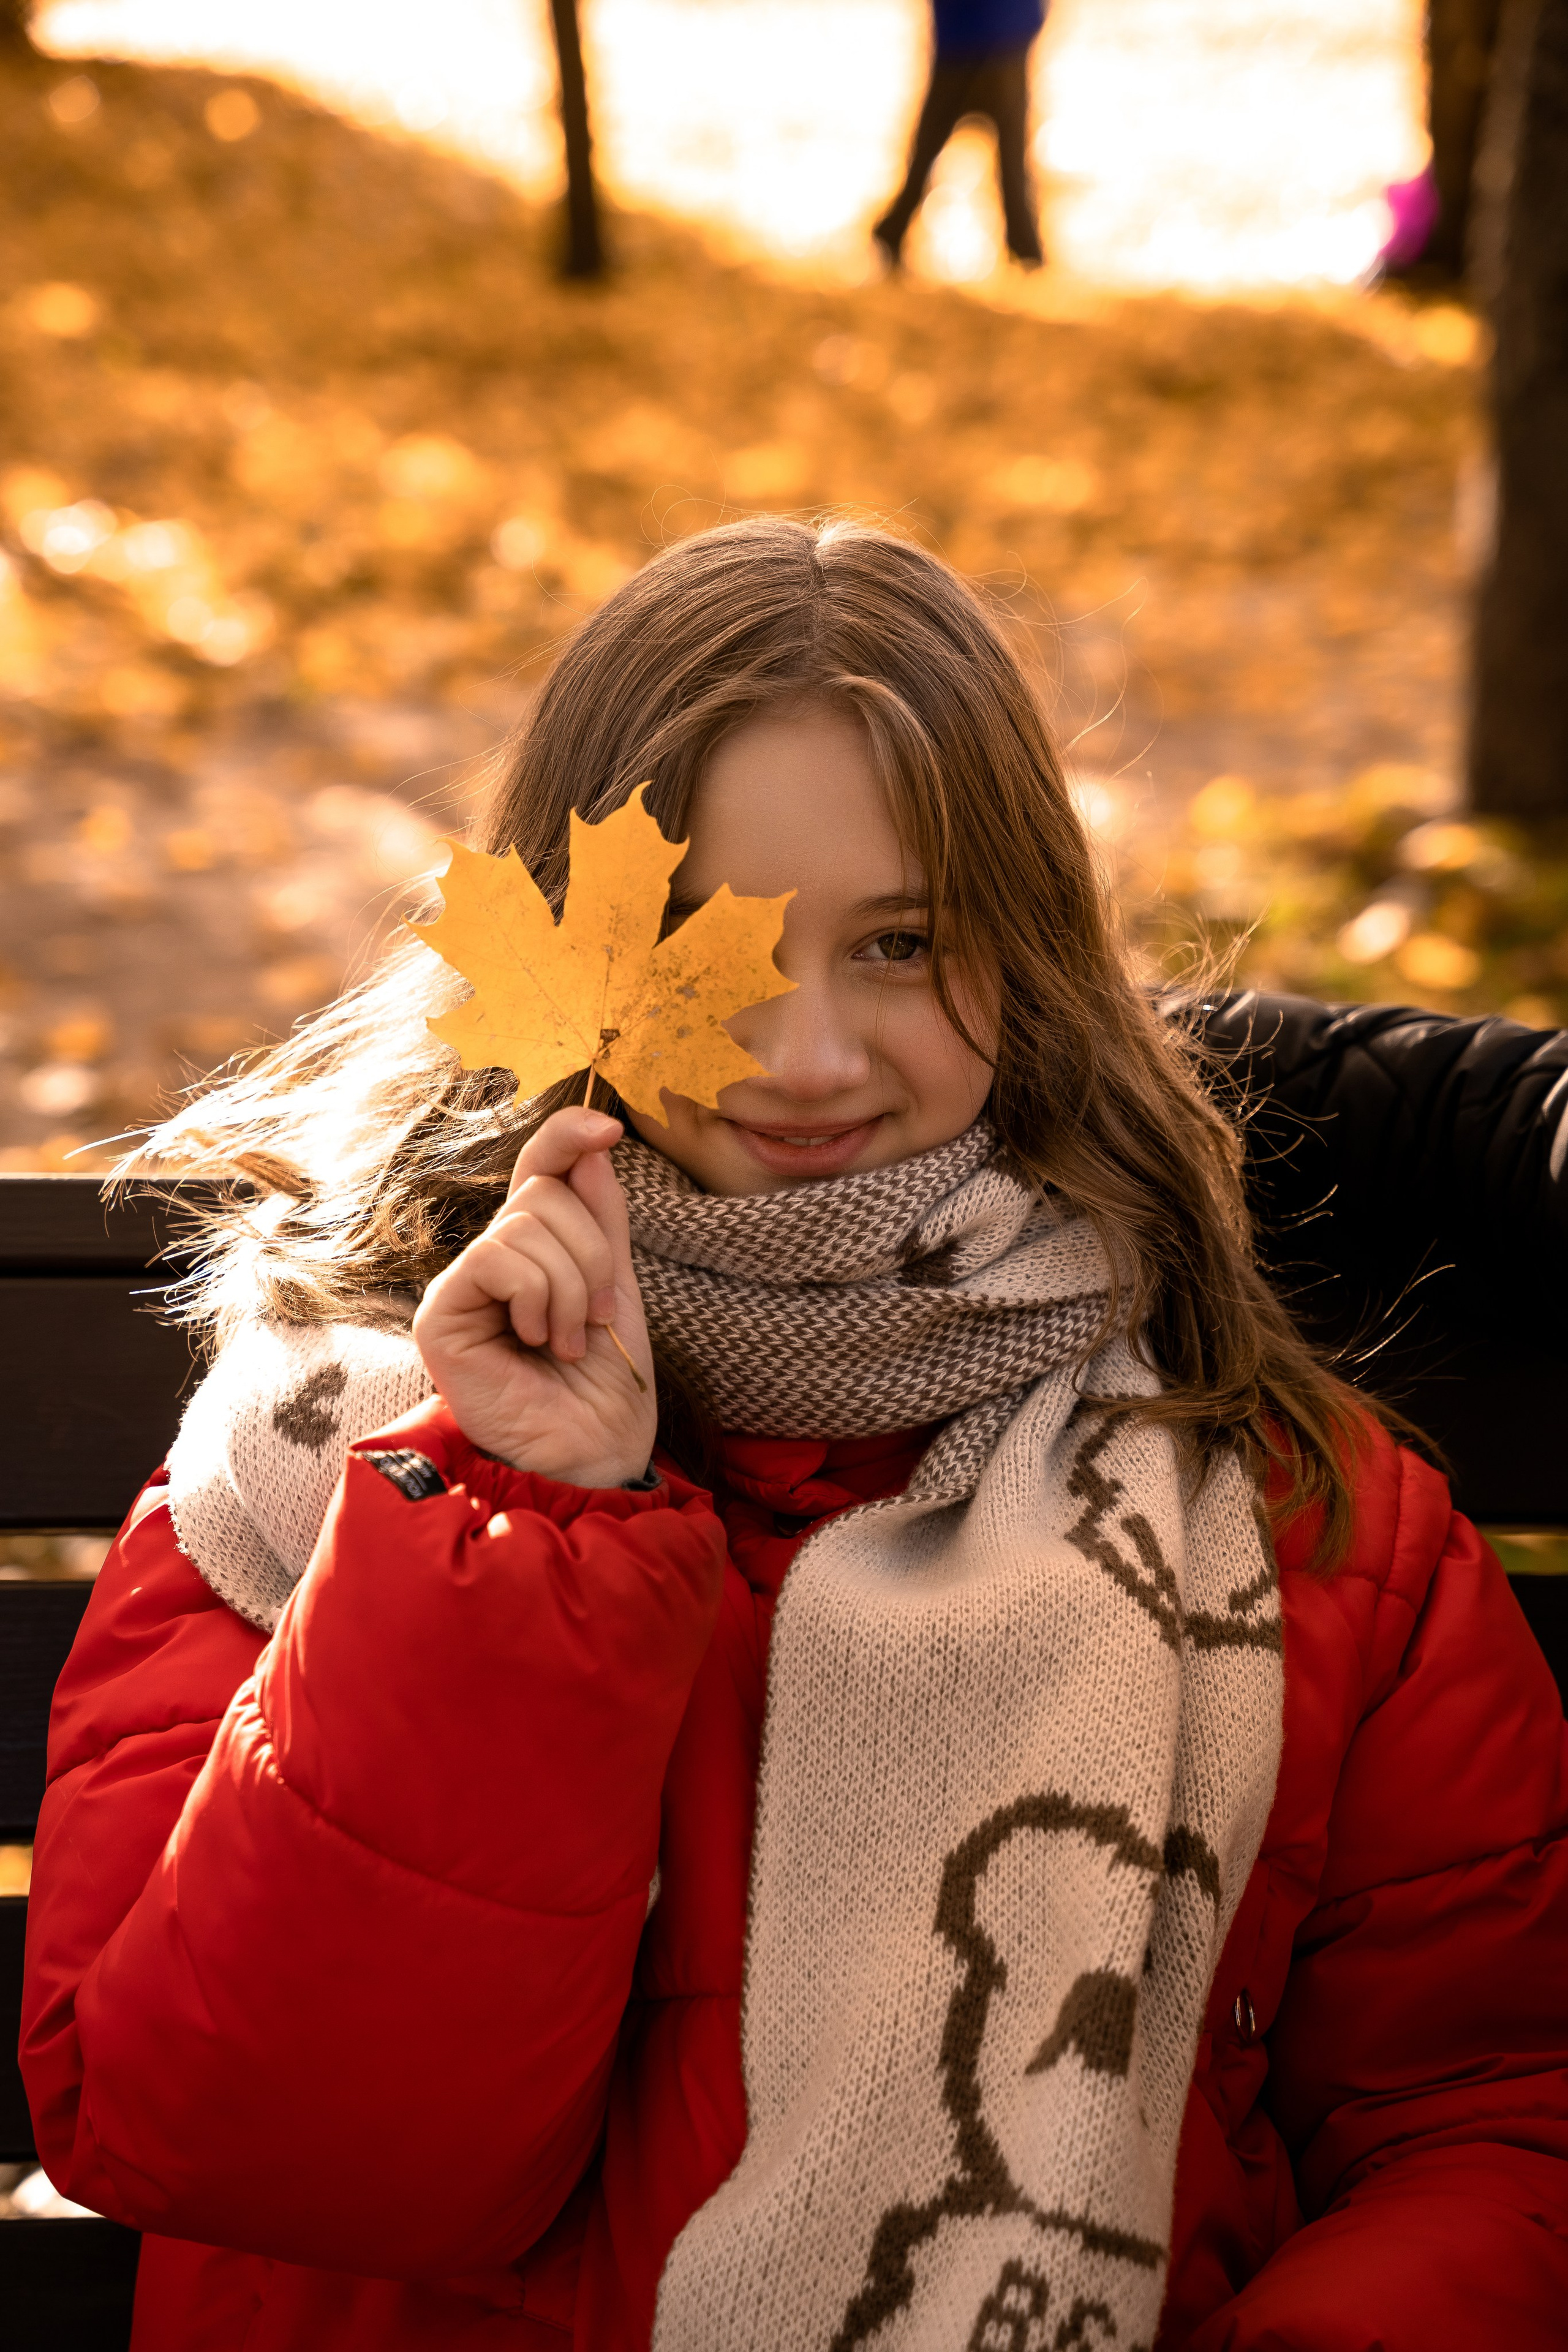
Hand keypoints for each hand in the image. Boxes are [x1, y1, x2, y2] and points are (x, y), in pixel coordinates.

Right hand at [412, 1107, 656, 1486]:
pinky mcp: (440, 1313)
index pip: (540, 1165)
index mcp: (536, 1246)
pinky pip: (495, 1258)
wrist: (593, 1451)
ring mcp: (463, 1284)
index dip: (567, 1133)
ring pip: (525, 1224)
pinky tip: (535, 1341)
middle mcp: (494, 1258)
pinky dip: (535, 1297)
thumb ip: (603, 1217)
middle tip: (596, 1317)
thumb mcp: (617, 1284)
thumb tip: (592, 1142)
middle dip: (592, 1254)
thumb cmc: (605, 1381)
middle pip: (543, 1192)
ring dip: (572, 1287)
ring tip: (567, 1340)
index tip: (609, 1129)